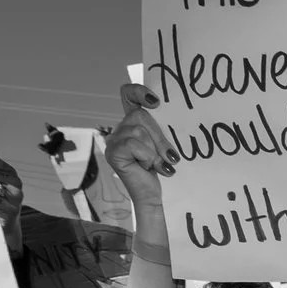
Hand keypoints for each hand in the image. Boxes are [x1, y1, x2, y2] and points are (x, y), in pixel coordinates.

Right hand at [103, 83, 175, 211]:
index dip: (139, 91)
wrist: (155, 196)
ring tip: (158, 165)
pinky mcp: (113, 152)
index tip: (156, 101)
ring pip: (139, 131)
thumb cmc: (163, 170)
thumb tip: (173, 118)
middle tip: (171, 156)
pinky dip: (147, 157)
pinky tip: (150, 168)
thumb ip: (163, 129)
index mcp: (134, 122)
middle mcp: (121, 128)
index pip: (129, 95)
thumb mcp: (165, 145)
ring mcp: (114, 140)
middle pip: (140, 115)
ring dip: (155, 150)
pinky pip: (134, 144)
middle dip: (159, 137)